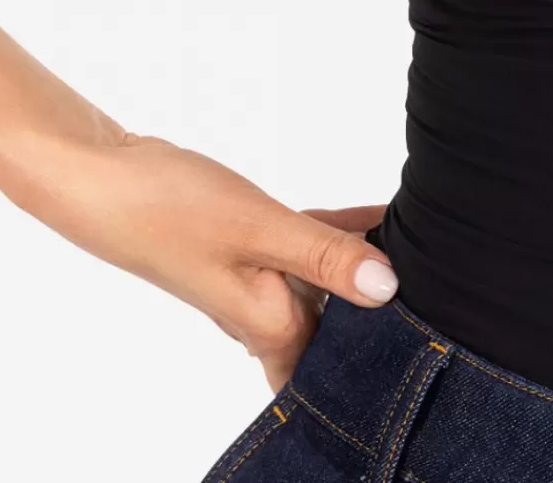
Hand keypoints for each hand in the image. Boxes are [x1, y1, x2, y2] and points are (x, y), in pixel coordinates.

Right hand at [21, 127, 399, 391]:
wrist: (103, 177)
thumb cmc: (171, 209)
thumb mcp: (259, 228)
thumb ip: (325, 257)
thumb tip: (389, 290)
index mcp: (270, 325)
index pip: (331, 374)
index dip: (374, 374)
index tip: (430, 354)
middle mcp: (264, 312)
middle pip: (337, 332)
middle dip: (385, 318)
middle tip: (449, 293)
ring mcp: (255, 279)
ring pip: (327, 284)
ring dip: (367, 270)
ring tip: (431, 248)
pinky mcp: (248, 243)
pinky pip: (308, 245)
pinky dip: (340, 235)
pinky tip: (380, 216)